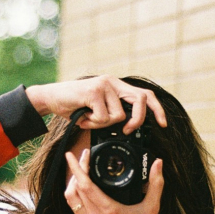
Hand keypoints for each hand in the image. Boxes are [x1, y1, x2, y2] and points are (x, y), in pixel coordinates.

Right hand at [26, 75, 166, 133]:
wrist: (51, 98)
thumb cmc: (74, 106)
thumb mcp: (98, 109)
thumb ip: (113, 113)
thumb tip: (129, 129)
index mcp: (117, 86)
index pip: (145, 95)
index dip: (157, 109)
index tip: (163, 124)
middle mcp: (113, 82)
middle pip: (140, 101)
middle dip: (137, 121)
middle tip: (126, 131)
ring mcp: (104, 85)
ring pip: (119, 115)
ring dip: (102, 124)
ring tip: (88, 119)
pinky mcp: (94, 91)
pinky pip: (103, 117)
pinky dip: (92, 123)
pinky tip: (82, 117)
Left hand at [64, 148, 163, 213]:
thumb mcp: (152, 207)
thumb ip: (156, 183)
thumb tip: (158, 163)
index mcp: (108, 209)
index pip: (86, 184)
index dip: (78, 168)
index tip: (73, 155)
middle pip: (76, 187)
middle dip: (77, 169)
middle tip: (84, 157)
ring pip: (70, 196)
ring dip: (72, 181)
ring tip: (80, 170)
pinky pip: (72, 205)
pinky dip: (73, 192)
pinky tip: (80, 185)